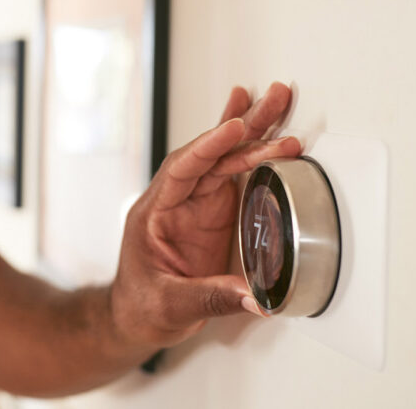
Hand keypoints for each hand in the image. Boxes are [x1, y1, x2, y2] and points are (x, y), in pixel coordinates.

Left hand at [110, 82, 300, 348]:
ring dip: (254, 131)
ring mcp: (196, 204)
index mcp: (155, 212)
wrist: (137, 318)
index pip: (182, 169)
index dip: (208, 146)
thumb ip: (211, 297)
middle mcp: (176, 200)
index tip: (234, 127)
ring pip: (225, 158)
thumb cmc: (141, 306)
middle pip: (210, 153)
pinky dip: (252, 152)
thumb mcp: (170, 305)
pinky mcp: (213, 214)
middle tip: (273, 97)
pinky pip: (234, 175)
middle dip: (242, 124)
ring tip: (278, 100)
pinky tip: (265, 129)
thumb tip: (255, 296)